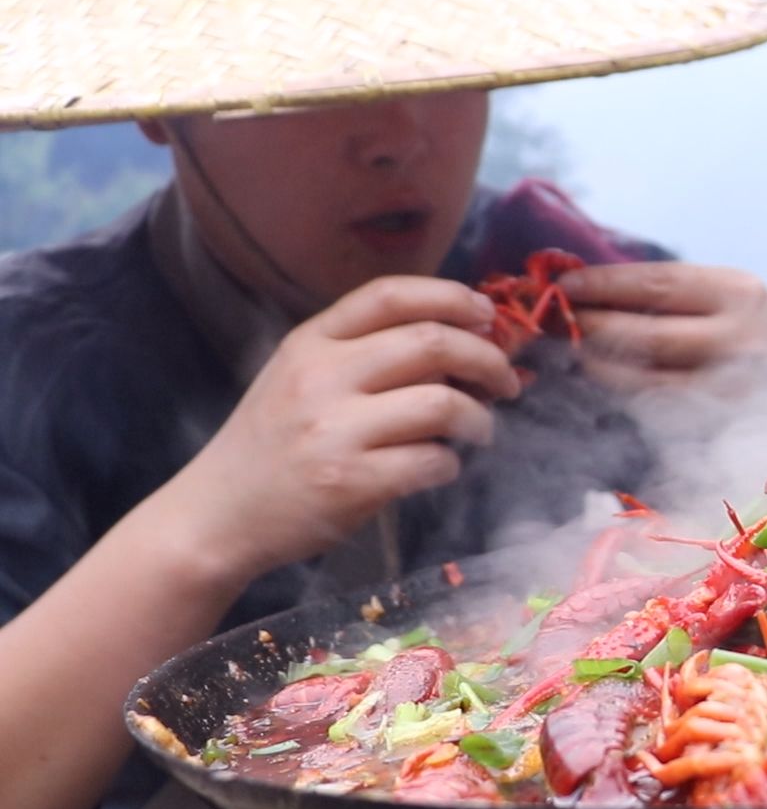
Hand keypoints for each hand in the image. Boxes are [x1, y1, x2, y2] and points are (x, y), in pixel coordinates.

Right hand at [165, 276, 520, 581]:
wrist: (218, 514)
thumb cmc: (273, 443)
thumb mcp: (301, 377)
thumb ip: (366, 353)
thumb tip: (462, 340)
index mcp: (311, 341)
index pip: (392, 295)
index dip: (453, 297)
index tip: (488, 316)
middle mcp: (321, 377)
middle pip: (432, 342)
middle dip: (487, 359)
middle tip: (506, 380)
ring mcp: (334, 430)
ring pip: (442, 402)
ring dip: (479, 417)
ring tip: (481, 430)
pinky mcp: (350, 482)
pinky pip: (432, 461)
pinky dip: (451, 464)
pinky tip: (442, 467)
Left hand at [558, 263, 766, 402]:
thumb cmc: (766, 356)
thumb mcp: (738, 310)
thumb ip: (681, 300)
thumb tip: (595, 290)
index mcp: (742, 295)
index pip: (653, 283)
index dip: (600, 284)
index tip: (563, 285)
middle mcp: (739, 339)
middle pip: (641, 331)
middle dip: (588, 326)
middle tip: (551, 323)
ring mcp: (729, 391)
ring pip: (639, 378)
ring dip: (594, 367)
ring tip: (571, 356)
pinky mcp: (718, 432)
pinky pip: (651, 415)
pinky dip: (619, 401)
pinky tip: (600, 391)